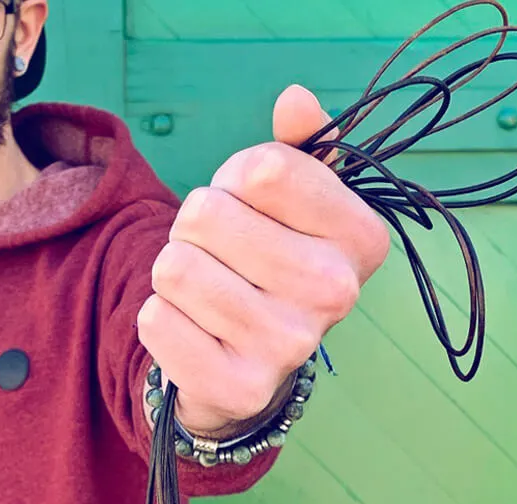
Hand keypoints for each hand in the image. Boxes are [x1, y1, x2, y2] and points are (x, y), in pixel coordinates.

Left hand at [137, 84, 389, 435]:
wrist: (249, 362)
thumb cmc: (269, 264)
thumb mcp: (294, 204)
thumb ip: (297, 147)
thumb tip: (295, 100)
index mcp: (361, 239)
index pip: (265, 168)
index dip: (235, 177)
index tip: (249, 207)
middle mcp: (337, 295)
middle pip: (207, 213)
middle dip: (195, 227)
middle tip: (218, 256)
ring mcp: (289, 347)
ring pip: (174, 267)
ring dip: (174, 272)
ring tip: (204, 291)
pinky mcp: (238, 389)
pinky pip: (155, 320)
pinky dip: (161, 319)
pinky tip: (194, 331)